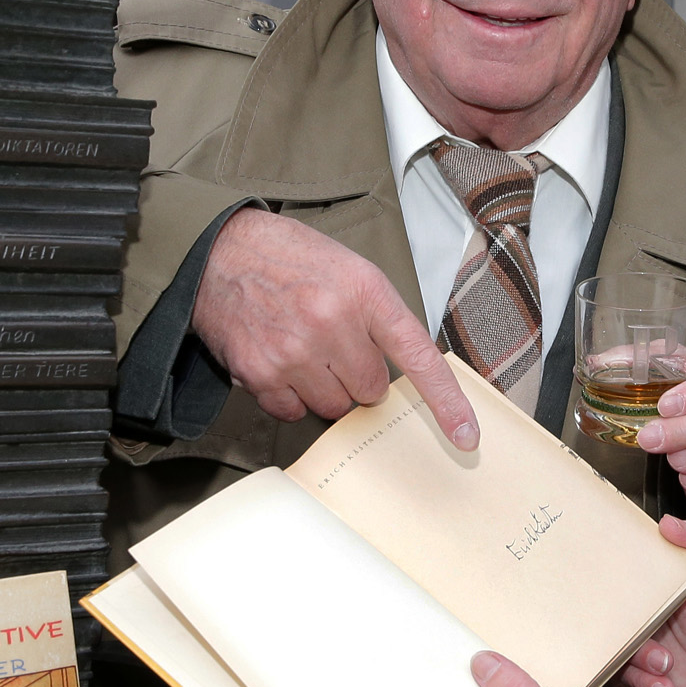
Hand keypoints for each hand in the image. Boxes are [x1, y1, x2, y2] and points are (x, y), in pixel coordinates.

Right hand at [192, 208, 477, 448]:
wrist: (219, 250)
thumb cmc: (288, 259)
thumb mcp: (350, 270)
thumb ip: (378, 319)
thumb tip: (399, 374)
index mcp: (365, 291)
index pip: (418, 356)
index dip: (447, 402)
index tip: (467, 436)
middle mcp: (332, 322)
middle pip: (370, 390)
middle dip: (356, 374)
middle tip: (331, 342)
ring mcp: (295, 351)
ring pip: (333, 406)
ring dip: (322, 386)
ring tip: (300, 345)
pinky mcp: (260, 373)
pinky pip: (294, 412)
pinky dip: (288, 395)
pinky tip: (277, 358)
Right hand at [615, 517, 685, 686]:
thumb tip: (670, 522)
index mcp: (648, 585)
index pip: (619, 566)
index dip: (613, 566)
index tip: (616, 571)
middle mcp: (631, 612)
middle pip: (607, 608)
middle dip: (629, 624)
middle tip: (656, 635)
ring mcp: (626, 643)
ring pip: (614, 646)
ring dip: (641, 659)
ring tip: (667, 664)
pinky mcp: (624, 674)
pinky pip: (620, 678)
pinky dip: (645, 684)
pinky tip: (666, 686)